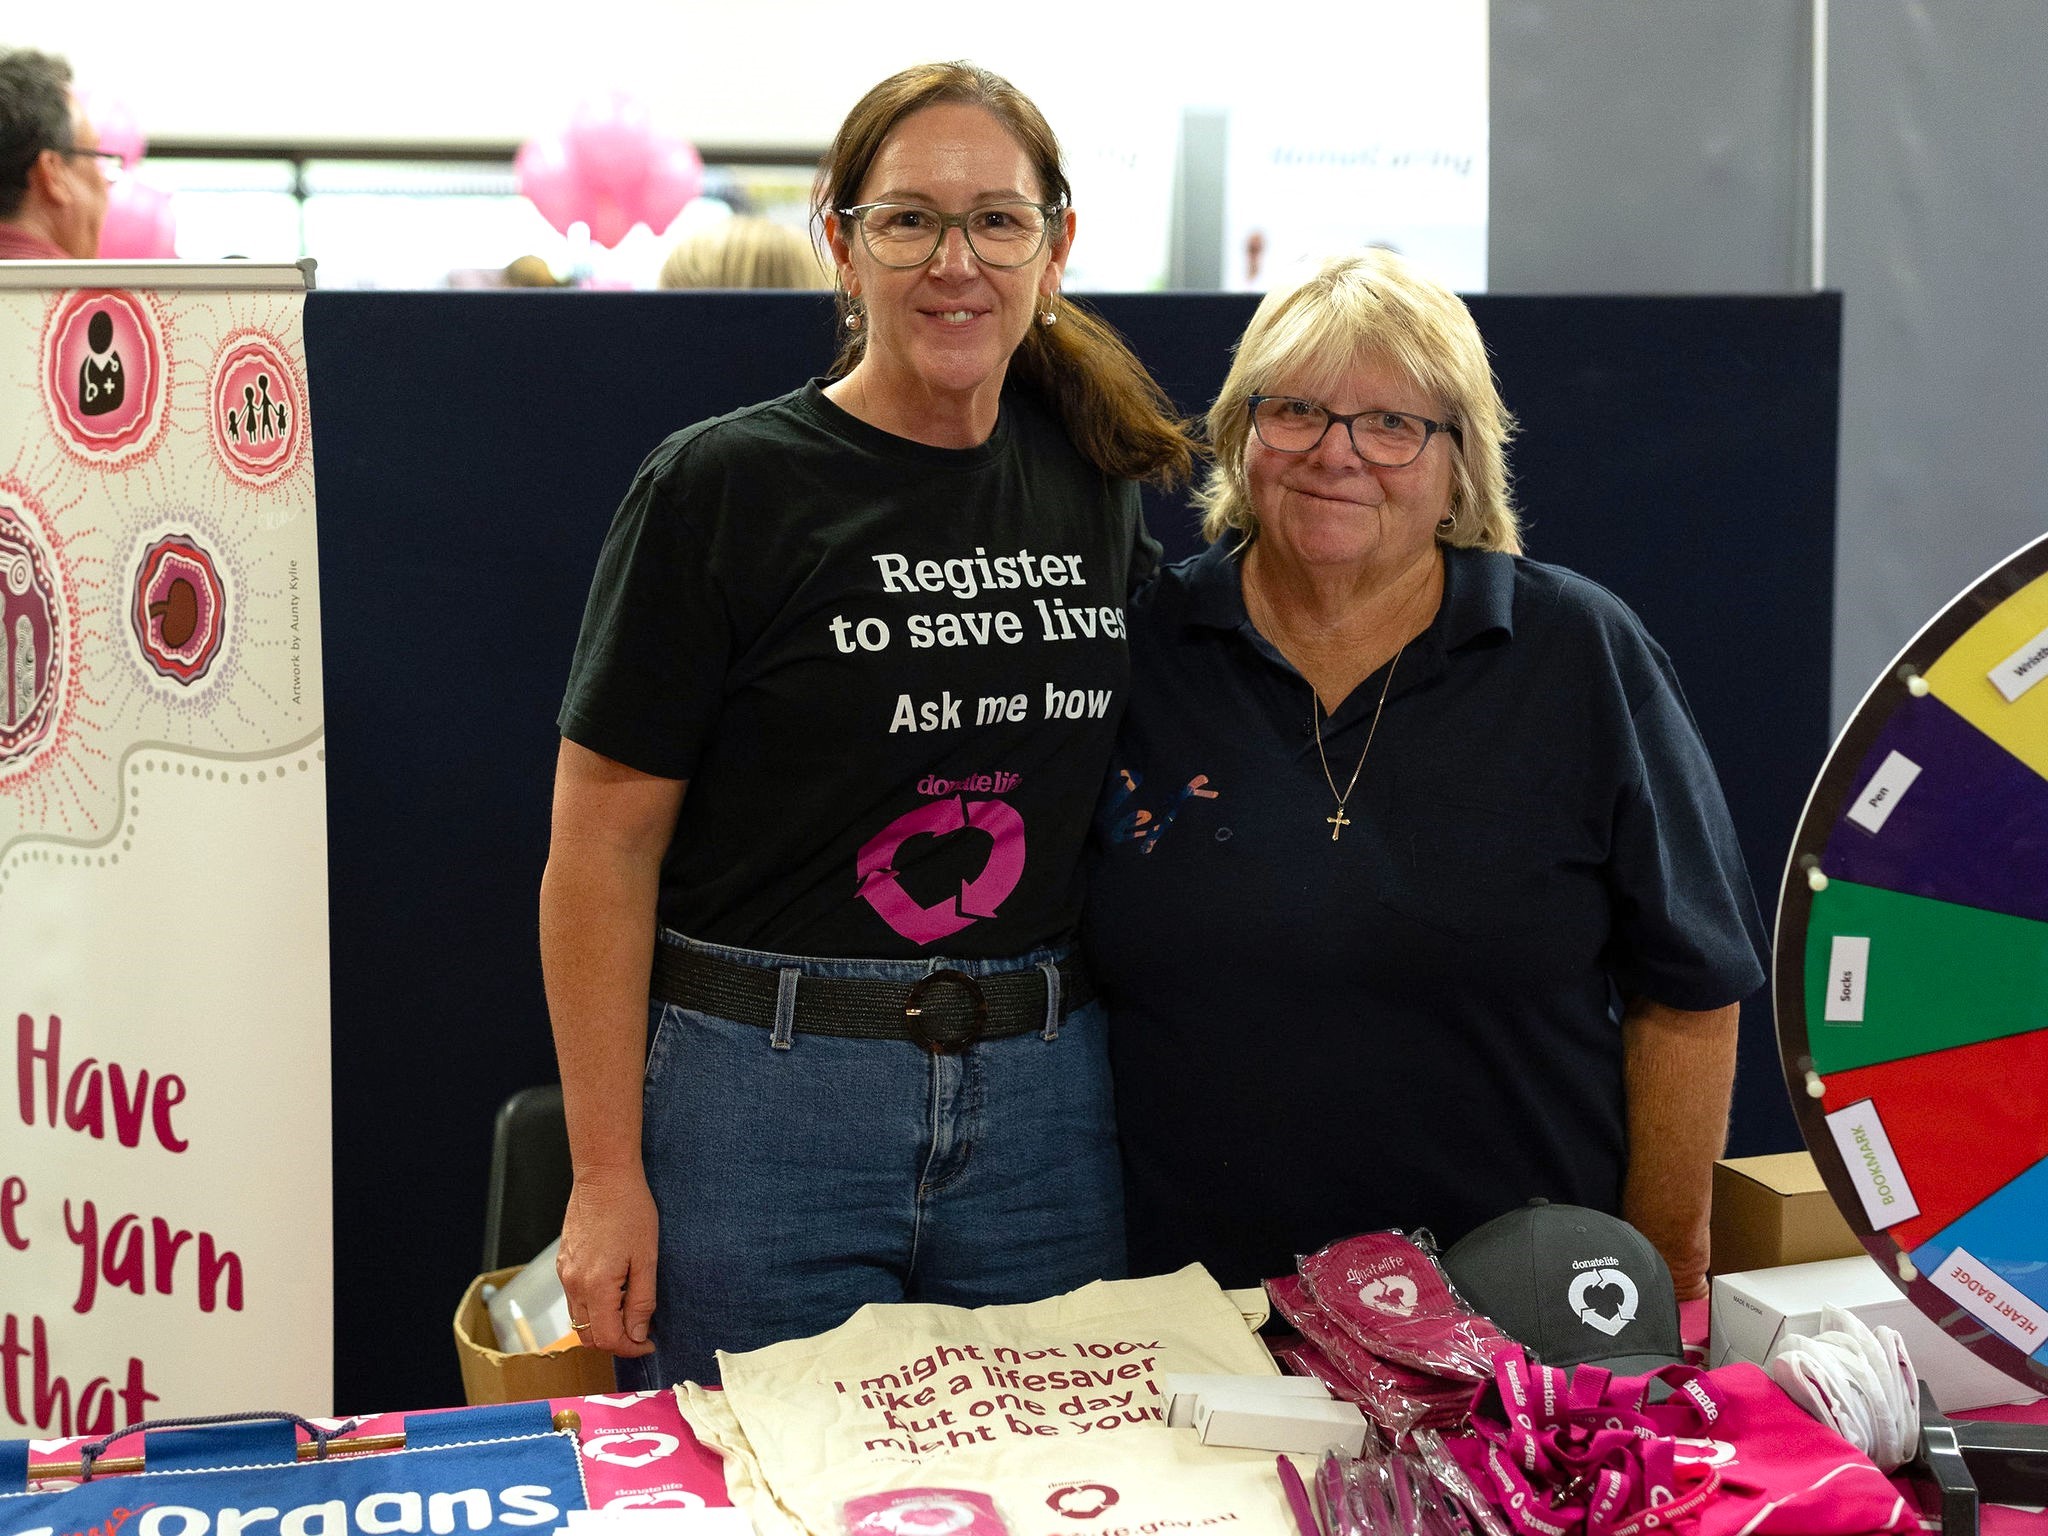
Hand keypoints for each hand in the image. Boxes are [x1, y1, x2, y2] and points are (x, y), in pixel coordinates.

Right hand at [556, 1165, 657, 1356]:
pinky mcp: (563, 1262)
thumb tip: (637, 1334)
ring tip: (630, 1311)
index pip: (608, 1338)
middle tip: (641, 1332)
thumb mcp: (646, 1257)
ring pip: (579, 1319)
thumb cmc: (630, 1210)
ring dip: (603, 1325)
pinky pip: (574, 1298)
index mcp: (596, 1286)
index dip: (631, 1347)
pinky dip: (593, 1307)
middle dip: (615, 1341)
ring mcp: (564, 1273)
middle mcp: (574, 1284)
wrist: (603, 1176)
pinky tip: (614, 1291)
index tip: (649, 1342)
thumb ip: (641, 1300)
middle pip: (589, 1336)